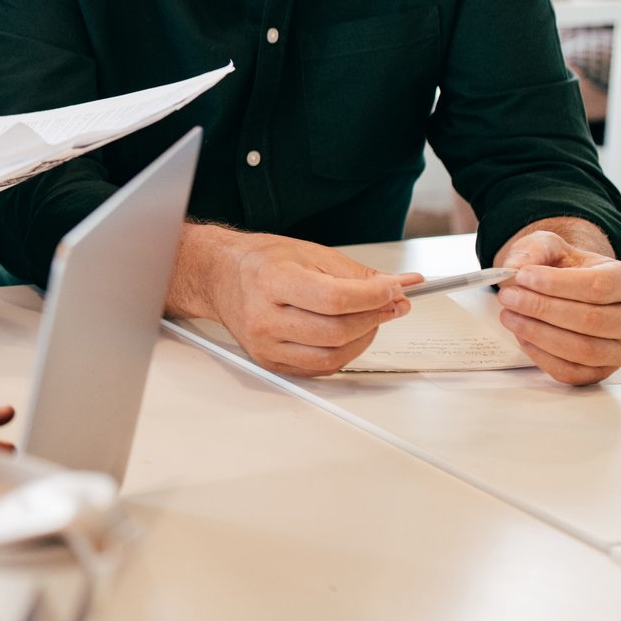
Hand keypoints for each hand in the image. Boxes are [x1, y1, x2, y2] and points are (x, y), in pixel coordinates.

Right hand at [175, 225, 413, 374]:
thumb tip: (399, 287)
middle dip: (375, 318)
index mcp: (271, 281)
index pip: (334, 299)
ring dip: (364, 339)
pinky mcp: (270, 362)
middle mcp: (263, 317)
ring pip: (332, 356)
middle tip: (391, 304)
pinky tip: (349, 335)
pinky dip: (344, 353)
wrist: (221, 277)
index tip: (393, 291)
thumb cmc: (262, 262)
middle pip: (336, 331)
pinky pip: (320, 369)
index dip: (373, 298)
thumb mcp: (310, 252)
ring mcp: (265, 345)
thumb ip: (356, 274)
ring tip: (371, 319)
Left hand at [493, 229, 620, 384]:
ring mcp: (620, 350)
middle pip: (592, 320)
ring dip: (539, 333)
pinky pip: (570, 372)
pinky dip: (541, 356)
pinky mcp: (600, 371)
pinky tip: (522, 335)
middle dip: (543, 309)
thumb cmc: (564, 268)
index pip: (600, 287)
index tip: (522, 276)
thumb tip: (514, 269)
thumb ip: (534, 250)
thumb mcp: (550, 246)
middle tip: (508, 296)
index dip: (557, 284)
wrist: (566, 289)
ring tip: (509, 315)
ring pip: (583, 350)